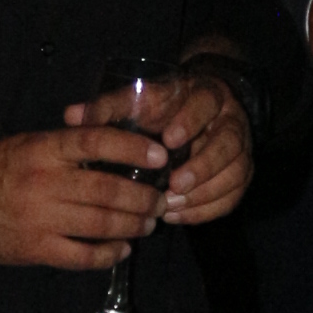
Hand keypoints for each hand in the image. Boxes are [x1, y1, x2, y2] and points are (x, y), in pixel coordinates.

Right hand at [0, 127, 172, 270]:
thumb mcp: (26, 144)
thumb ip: (65, 147)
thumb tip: (116, 146)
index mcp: (42, 148)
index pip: (96, 141)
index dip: (133, 147)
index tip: (161, 154)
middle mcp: (43, 181)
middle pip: (108, 189)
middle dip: (143, 197)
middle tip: (160, 200)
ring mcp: (39, 218)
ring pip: (101, 224)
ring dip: (132, 225)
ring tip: (147, 224)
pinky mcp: (34, 249)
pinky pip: (83, 256)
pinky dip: (109, 254)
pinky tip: (121, 250)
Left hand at [66, 68, 252, 228]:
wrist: (201, 107)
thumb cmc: (165, 105)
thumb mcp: (140, 98)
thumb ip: (110, 106)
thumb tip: (72, 115)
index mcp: (205, 95)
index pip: (206, 104)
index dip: (191, 122)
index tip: (170, 140)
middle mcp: (230, 120)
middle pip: (229, 143)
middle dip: (203, 167)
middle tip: (174, 185)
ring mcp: (241, 148)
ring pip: (237, 172)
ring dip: (205, 194)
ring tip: (171, 207)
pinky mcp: (240, 172)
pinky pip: (234, 195)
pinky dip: (208, 210)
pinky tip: (179, 217)